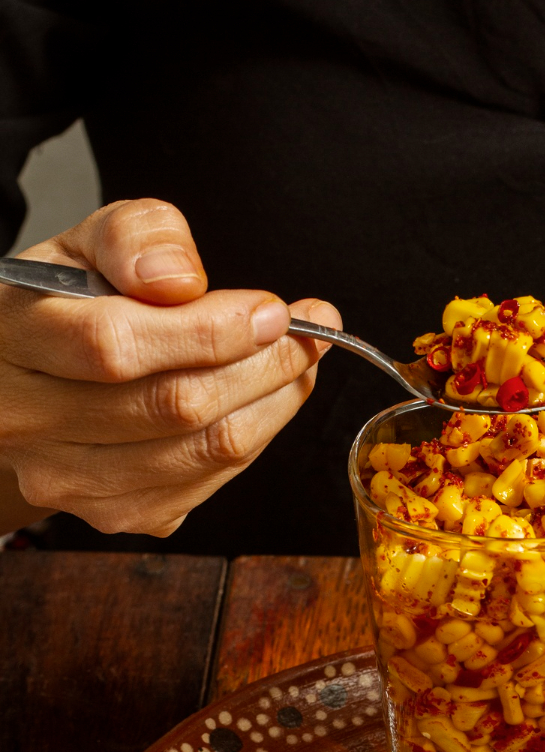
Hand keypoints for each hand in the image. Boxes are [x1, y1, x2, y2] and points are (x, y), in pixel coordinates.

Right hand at [0, 199, 340, 537]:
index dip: (210, 331)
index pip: (115, 345)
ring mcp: (67, 480)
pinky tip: (265, 400)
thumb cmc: (68, 304)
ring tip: (300, 361)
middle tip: (308, 333)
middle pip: (172, 405)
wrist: (32, 379)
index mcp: (10, 338)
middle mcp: (26, 421)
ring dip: (273, 403)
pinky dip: (254, 438)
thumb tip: (181, 279)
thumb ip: (136, 237)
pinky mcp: (112, 514)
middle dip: (263, 366)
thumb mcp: (90, 242)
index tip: (273, 310)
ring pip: (203, 452)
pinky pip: (209, 484)